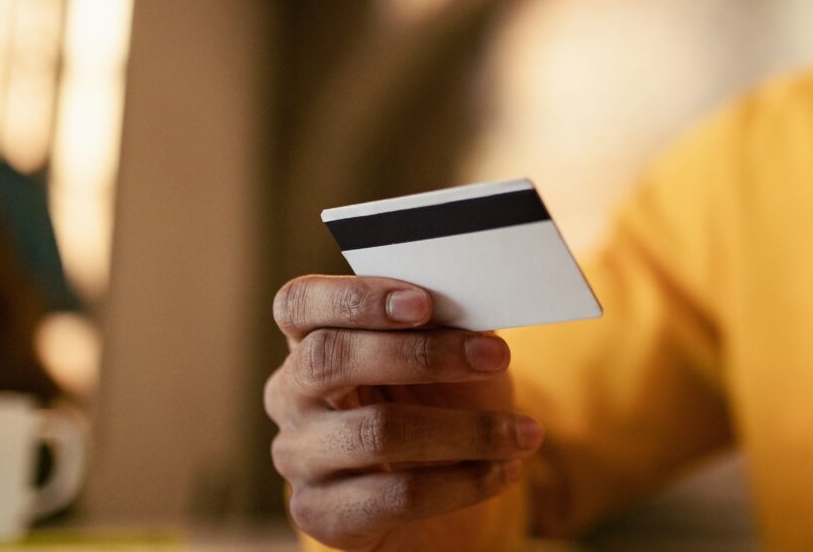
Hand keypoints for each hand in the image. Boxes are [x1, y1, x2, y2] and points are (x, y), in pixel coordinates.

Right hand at [265, 276, 541, 550]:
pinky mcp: (320, 514)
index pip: (299, 304)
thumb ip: (450, 322)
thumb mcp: (450, 354)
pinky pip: (394, 497)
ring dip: (465, 430)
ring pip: (374, 433)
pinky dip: (463, 483)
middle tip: (496, 355)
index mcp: (310, 338)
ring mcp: (299, 456)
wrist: (445, 486)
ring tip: (522, 431)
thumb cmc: (441, 400)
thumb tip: (478, 302)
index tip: (423, 302)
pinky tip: (502, 470)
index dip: (355, 298)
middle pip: (329, 360)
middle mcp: (290, 394)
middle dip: (420, 354)